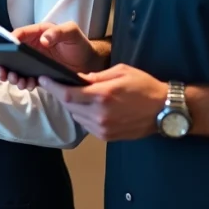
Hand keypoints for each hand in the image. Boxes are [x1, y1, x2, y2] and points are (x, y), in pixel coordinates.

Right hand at [0, 22, 98, 90]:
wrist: (89, 63)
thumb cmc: (79, 44)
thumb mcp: (72, 32)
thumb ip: (58, 32)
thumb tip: (43, 40)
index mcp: (38, 33)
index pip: (20, 34)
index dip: (10, 41)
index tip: (5, 49)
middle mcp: (33, 47)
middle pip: (13, 53)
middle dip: (6, 63)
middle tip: (4, 71)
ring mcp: (34, 62)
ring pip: (18, 68)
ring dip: (14, 75)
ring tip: (17, 81)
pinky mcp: (39, 74)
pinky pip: (28, 78)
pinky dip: (25, 83)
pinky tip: (28, 85)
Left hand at [37, 63, 167, 141]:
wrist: (164, 110)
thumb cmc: (144, 87)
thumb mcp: (121, 71)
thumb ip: (96, 76)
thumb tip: (77, 78)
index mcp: (103, 95)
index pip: (67, 94)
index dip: (52, 87)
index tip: (43, 79)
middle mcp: (100, 114)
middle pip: (68, 106)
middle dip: (61, 94)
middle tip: (59, 84)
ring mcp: (103, 128)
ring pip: (76, 116)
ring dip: (73, 106)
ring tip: (78, 96)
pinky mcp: (107, 137)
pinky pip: (86, 125)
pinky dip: (83, 115)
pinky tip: (91, 107)